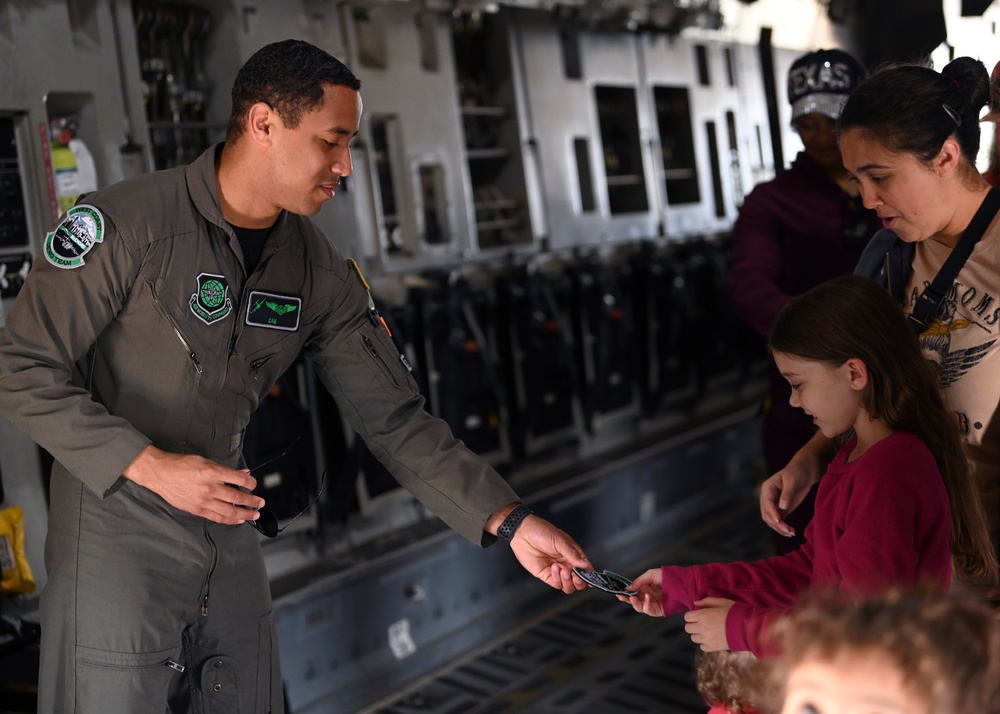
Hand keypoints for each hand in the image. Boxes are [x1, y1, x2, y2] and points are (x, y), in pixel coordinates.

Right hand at [122, 445, 264, 523]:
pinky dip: (229, 520)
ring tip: (255, 514)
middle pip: (237, 497)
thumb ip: (225, 469)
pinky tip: (238, 520)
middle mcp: (209, 487)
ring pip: (229, 510)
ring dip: (245, 513)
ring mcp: (203, 500)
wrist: (160, 474)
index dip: (250, 482)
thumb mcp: (205, 460)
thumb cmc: (182, 464)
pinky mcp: (196, 509)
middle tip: (261, 503)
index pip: (239, 478)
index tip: (254, 484)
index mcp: (212, 472)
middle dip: (252, 501)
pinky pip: (216, 517)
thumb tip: (243, 472)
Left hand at [508, 515, 593, 593]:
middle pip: (578, 580)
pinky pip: (556, 583)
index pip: (585, 567)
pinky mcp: (546, 575)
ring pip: (568, 585)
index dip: (590, 574)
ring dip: (568, 581)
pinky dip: (557, 578)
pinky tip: (554, 568)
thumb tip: (585, 565)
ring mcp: (556, 571)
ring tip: (564, 571)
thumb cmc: (541, 531)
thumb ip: (572, 554)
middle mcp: (566, 563)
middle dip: (580, 581)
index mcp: (573, 553)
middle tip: (576, 576)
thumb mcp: (560, 540)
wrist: (522, 533)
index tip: (591, 577)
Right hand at [617, 568, 663, 615]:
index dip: (625, 594)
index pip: (632, 593)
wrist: (682, 582)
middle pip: (634, 601)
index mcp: (644, 588)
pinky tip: (647, 598)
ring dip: (635, 603)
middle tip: (622, 597)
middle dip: (627, 600)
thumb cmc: (667, 576)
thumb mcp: (650, 575)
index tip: (619, 593)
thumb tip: (627, 588)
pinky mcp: (658, 610)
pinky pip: (649, 610)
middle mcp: (647, 597)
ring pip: (640, 607)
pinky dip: (646, 605)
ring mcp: (653, 604)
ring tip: (633, 598)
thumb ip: (638, 582)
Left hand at [685, 597, 733, 650]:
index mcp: (702, 615)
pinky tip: (712, 638)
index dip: (692, 615)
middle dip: (693, 624)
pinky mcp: (712, 648)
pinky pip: (701, 646)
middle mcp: (701, 628)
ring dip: (698, 634)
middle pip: (688, 628)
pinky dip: (705, 643)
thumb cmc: (734, 612)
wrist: (747, 628)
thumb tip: (695, 603)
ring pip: (693, 638)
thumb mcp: (721, 601)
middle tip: (702, 623)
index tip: (698, 615)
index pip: (687, 617)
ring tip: (708, 631)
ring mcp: (706, 639)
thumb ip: (706, 602)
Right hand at [759, 437, 827, 536]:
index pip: (766, 503)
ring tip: (792, 533)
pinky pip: (779, 521)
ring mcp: (774, 505)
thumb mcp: (792, 481)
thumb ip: (787, 493)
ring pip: (772, 520)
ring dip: (780, 528)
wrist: (805, 472)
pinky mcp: (782, 510)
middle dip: (776, 523)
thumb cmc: (797, 472)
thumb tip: (782, 506)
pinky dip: (783, 528)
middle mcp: (768, 498)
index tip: (779, 521)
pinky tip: (791, 532)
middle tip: (788, 530)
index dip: (772, 512)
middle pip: (767, 514)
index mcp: (767, 488)